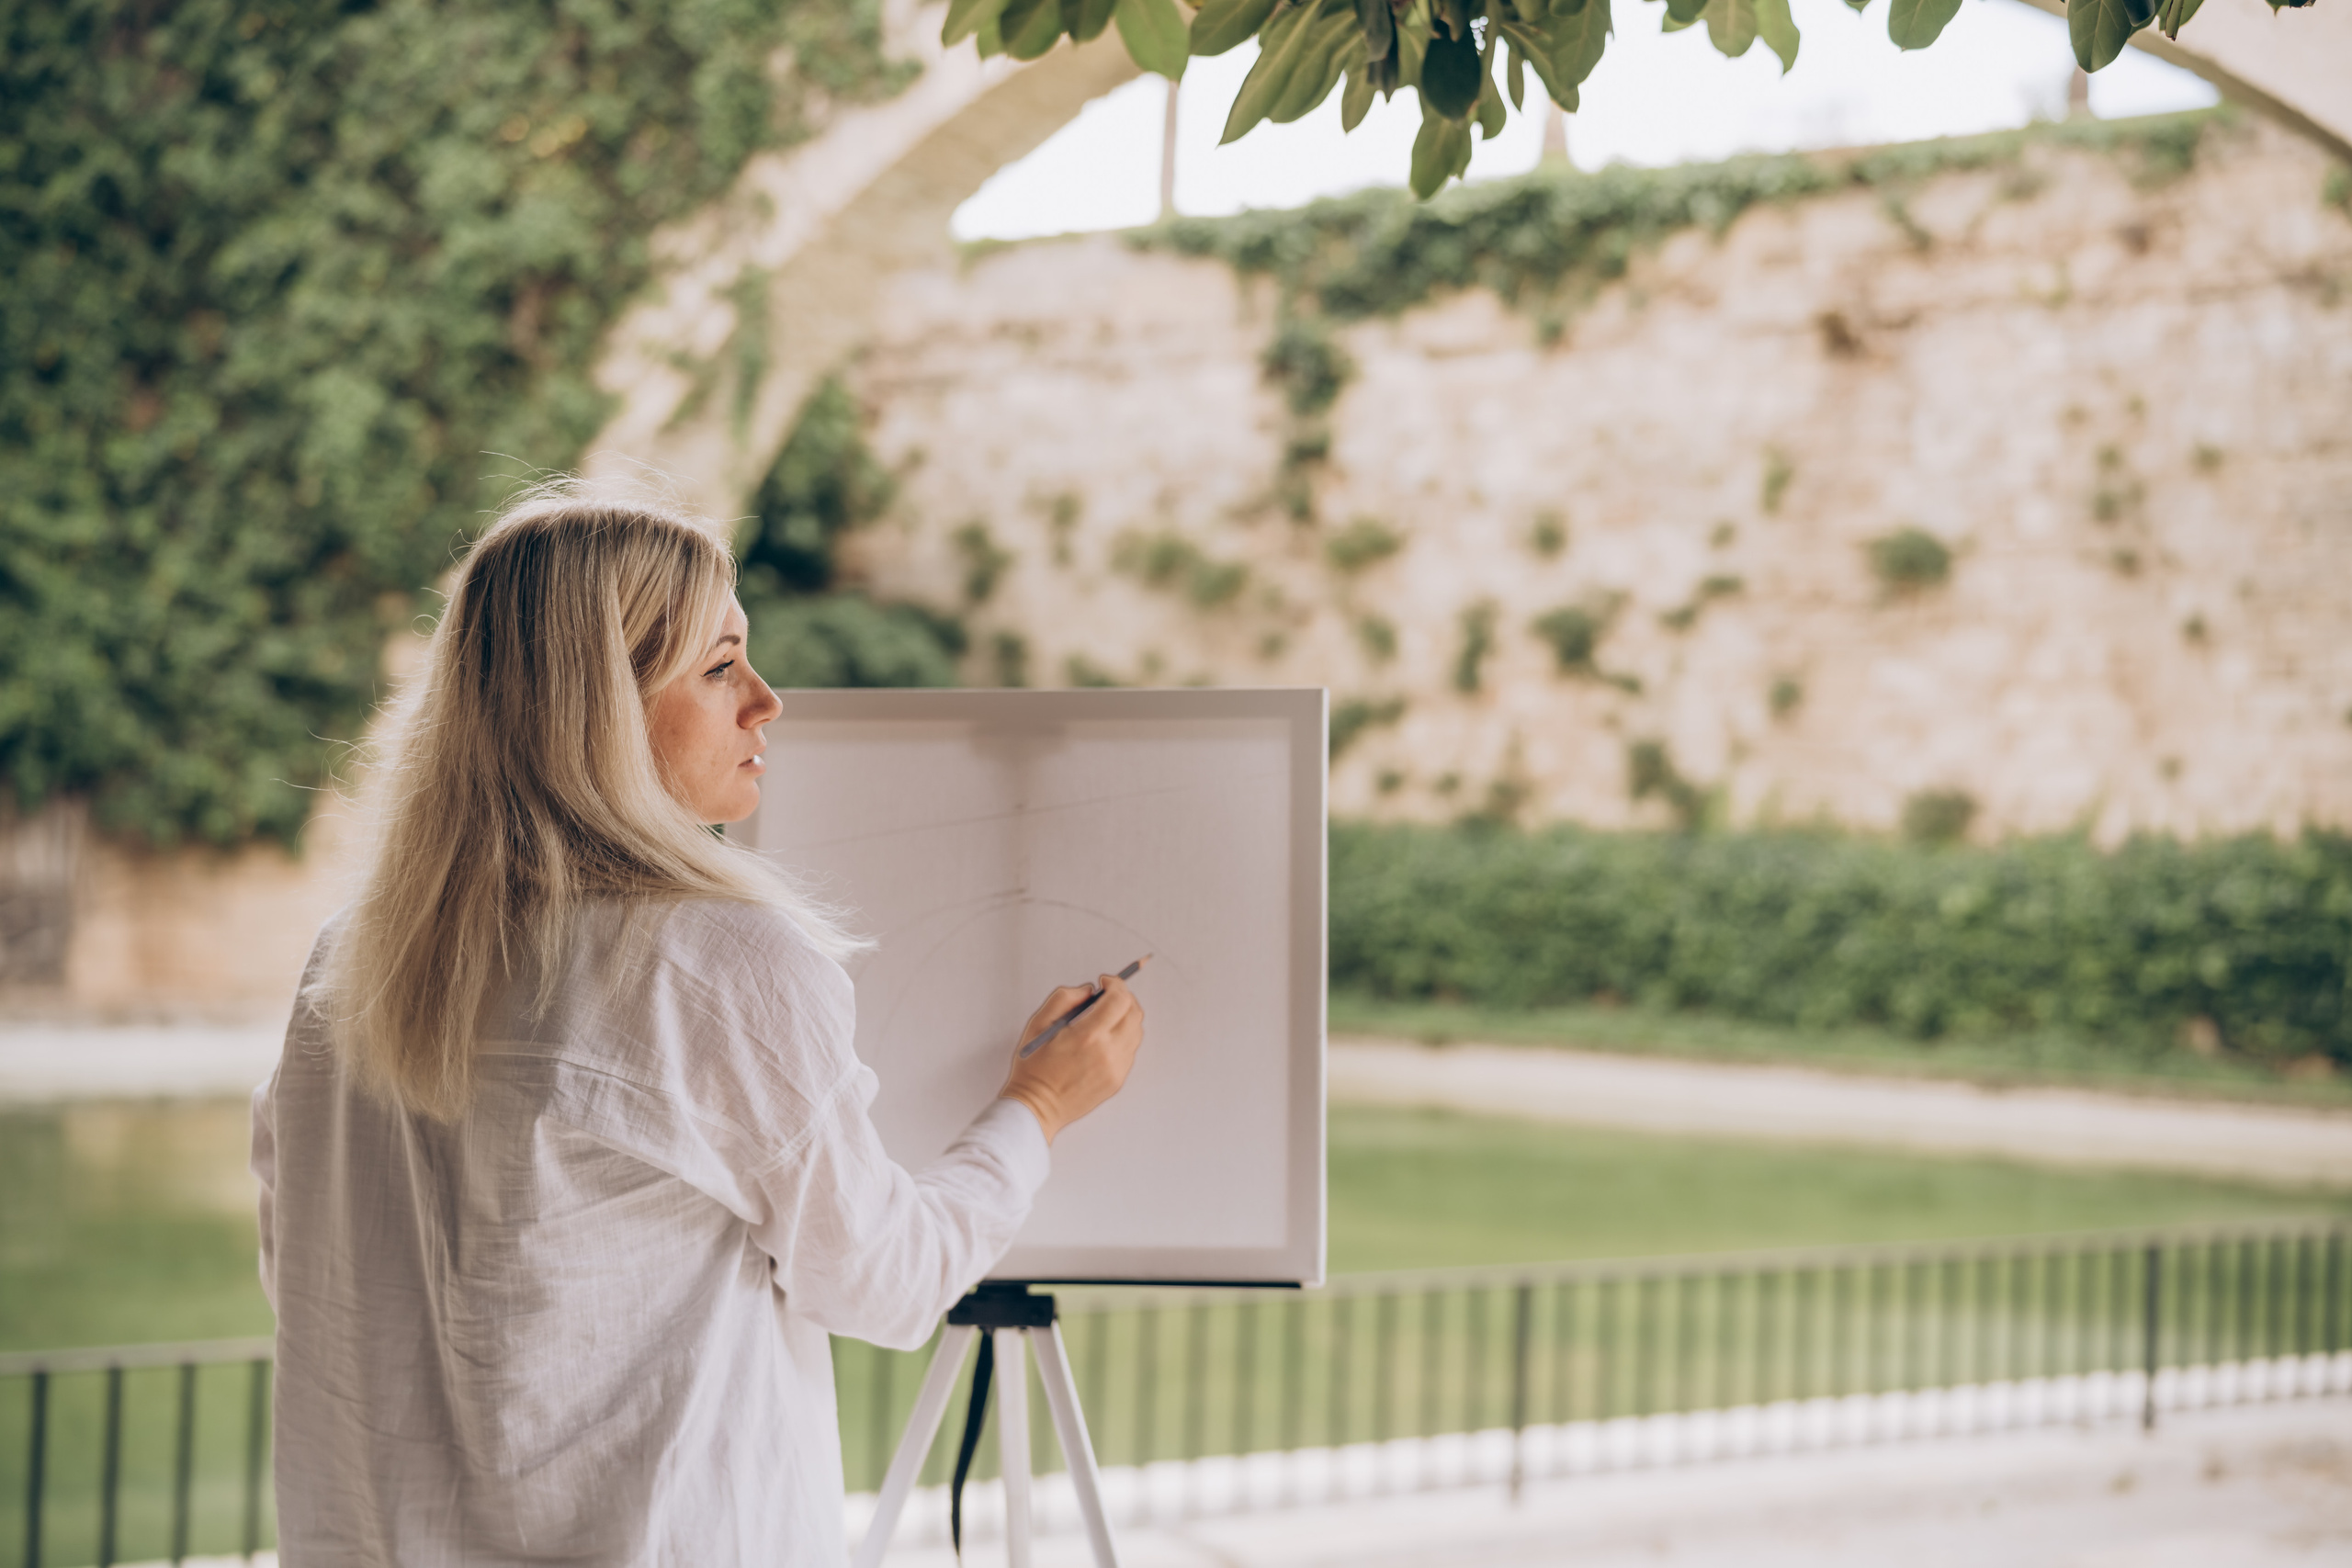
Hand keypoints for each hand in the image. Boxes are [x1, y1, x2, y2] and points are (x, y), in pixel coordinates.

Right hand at [998, 975, 1144, 1143]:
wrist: (1037, 1107)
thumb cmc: (1034, 1067)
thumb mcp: (1039, 1024)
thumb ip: (1064, 998)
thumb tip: (1089, 990)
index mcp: (1088, 1036)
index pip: (1119, 999)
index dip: (1115, 984)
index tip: (1104, 981)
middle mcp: (1108, 1052)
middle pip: (1134, 1013)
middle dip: (1124, 997)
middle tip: (1108, 995)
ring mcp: (1116, 1069)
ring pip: (1136, 1031)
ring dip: (1125, 1017)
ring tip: (1105, 1017)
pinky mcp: (1117, 1081)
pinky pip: (1130, 1050)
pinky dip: (1122, 1037)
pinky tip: (1103, 1039)